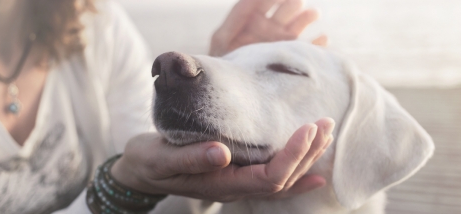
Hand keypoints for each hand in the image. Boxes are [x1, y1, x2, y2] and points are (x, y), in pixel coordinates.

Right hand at [110, 118, 334, 201]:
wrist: (141, 170)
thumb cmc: (149, 162)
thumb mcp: (161, 159)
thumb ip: (190, 158)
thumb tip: (222, 153)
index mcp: (221, 184)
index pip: (268, 177)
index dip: (292, 156)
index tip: (308, 129)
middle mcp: (234, 187)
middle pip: (282, 179)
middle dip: (307, 153)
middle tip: (324, 123)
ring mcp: (236, 182)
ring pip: (281, 179)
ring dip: (306, 158)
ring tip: (325, 134)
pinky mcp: (235, 173)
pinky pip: (272, 179)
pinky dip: (296, 173)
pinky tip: (315, 171)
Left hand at [210, 0, 326, 56]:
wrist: (231, 91)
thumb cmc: (223, 64)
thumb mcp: (222, 39)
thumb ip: (236, 17)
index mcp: (253, 21)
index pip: (265, 2)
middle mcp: (270, 29)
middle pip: (285, 10)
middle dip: (292, 4)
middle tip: (296, 3)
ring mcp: (282, 43)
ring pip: (299, 24)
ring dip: (307, 17)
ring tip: (313, 14)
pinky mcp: (292, 59)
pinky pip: (309, 49)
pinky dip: (318, 44)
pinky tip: (322, 38)